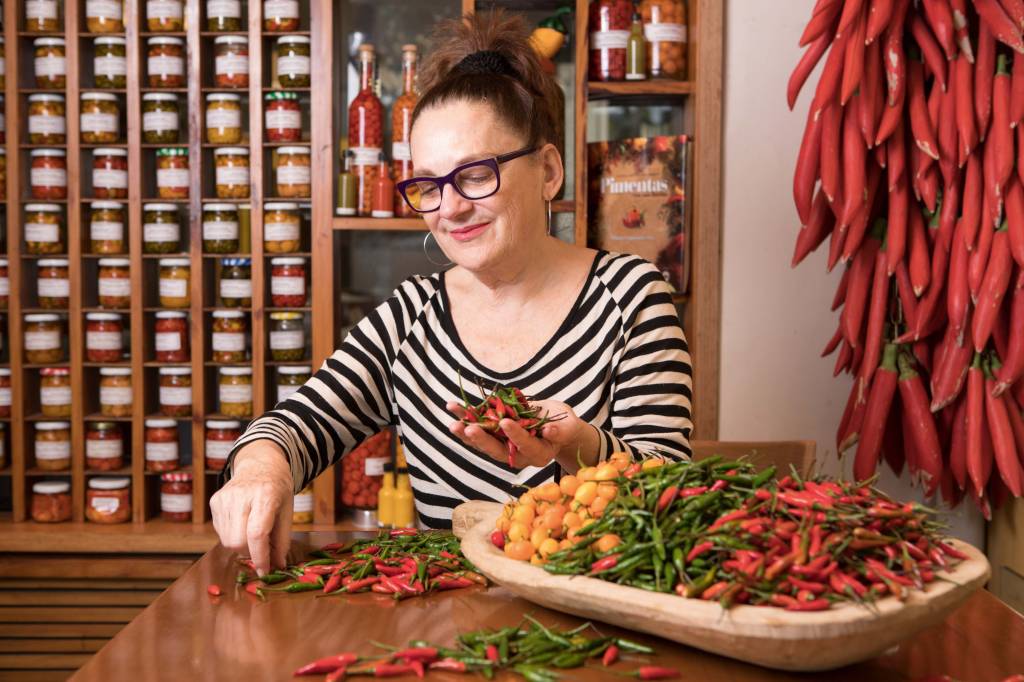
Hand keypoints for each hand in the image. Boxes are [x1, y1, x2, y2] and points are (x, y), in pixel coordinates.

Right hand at [210, 441, 293, 575]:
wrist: (260, 464)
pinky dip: (232, 535)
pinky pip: (220, 531)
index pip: (257, 534)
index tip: (265, 571)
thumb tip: (278, 565)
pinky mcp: (214, 501)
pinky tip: (242, 522)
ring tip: (252, 531)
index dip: (260, 557)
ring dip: (241, 545)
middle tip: (261, 548)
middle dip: (250, 552)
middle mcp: (241, 495)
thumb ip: (282, 539)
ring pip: (227, 540)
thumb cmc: (277, 488)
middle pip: (237, 541)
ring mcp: (224, 497)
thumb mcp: (287, 510)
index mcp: (265, 495)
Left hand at [446, 399, 592, 469]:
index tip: (506, 422)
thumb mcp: (568, 425)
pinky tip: (453, 407)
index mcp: (538, 455)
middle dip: (482, 440)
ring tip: (453, 421)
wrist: (554, 425)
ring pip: (482, 443)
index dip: (516, 436)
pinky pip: (477, 429)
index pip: (525, 447)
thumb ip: (562, 429)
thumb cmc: (564, 425)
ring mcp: (503, 447)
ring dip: (466, 432)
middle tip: (469, 428)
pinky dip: (464, 418)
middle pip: (497, 450)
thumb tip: (550, 431)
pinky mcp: (493, 437)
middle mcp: (518, 455)